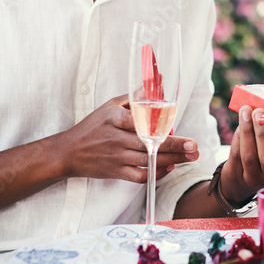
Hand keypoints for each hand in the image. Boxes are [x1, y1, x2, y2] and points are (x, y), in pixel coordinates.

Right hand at [56, 95, 198, 182]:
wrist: (68, 152)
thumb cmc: (92, 126)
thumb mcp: (109, 106)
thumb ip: (133, 98)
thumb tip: (154, 87)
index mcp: (115, 119)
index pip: (142, 122)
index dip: (162, 126)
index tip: (178, 125)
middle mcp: (116, 139)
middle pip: (150, 144)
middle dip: (176, 147)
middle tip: (195, 148)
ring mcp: (117, 157)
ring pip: (149, 161)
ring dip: (172, 160)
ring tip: (190, 157)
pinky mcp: (116, 172)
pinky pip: (140, 176)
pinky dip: (156, 173)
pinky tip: (169, 167)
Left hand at [220, 105, 263, 204]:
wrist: (243, 174)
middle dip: (261, 132)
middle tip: (259, 111)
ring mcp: (257, 178)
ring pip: (250, 156)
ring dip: (247, 131)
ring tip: (246, 111)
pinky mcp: (240, 175)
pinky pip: (237, 154)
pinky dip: (239, 135)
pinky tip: (241, 121)